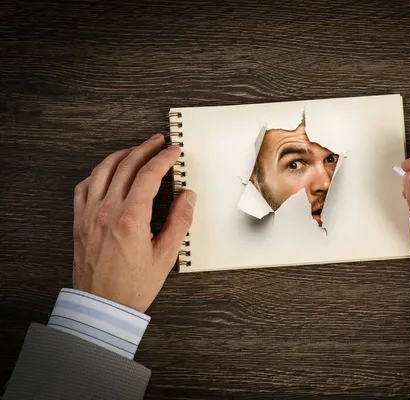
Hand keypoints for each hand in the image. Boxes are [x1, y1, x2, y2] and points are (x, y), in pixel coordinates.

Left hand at [72, 134, 195, 311]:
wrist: (102, 306)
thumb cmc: (132, 286)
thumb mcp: (166, 256)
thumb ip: (179, 222)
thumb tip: (187, 197)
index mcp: (130, 218)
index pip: (148, 175)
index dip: (163, 158)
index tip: (173, 151)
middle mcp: (107, 211)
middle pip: (126, 166)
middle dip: (144, 149)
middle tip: (157, 142)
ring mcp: (90, 215)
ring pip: (103, 171)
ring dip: (121, 156)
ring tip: (135, 150)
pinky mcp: (80, 222)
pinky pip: (84, 187)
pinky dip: (97, 173)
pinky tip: (106, 173)